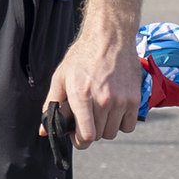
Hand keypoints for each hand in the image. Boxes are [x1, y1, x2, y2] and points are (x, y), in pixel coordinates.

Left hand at [43, 24, 139, 148]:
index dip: (79, 140)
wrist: (110, 38)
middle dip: (90, 130)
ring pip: (114, 132)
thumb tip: (43, 130)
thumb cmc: (82, 56)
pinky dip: (121, 122)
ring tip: (99, 110)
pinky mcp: (135, 99)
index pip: (86, 136)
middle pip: (99, 135)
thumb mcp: (61, 77)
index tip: (75, 135)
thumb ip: (51, 104)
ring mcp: (121, 100)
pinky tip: (113, 109)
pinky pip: (128, 126)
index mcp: (81, 95)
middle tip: (87, 117)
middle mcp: (103, 100)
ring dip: (105, 127)